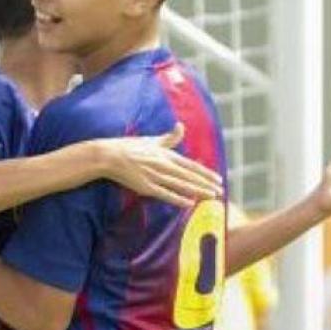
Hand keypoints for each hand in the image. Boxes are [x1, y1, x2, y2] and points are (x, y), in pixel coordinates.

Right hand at [98, 123, 223, 206]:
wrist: (109, 156)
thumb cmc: (130, 147)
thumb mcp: (152, 140)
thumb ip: (169, 138)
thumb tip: (181, 126)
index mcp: (166, 154)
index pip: (191, 165)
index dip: (206, 173)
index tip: (218, 179)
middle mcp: (163, 165)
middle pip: (189, 176)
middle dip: (206, 184)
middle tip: (220, 191)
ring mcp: (155, 176)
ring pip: (181, 185)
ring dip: (197, 191)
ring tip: (211, 196)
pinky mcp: (146, 187)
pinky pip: (165, 194)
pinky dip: (178, 199)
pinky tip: (189, 203)